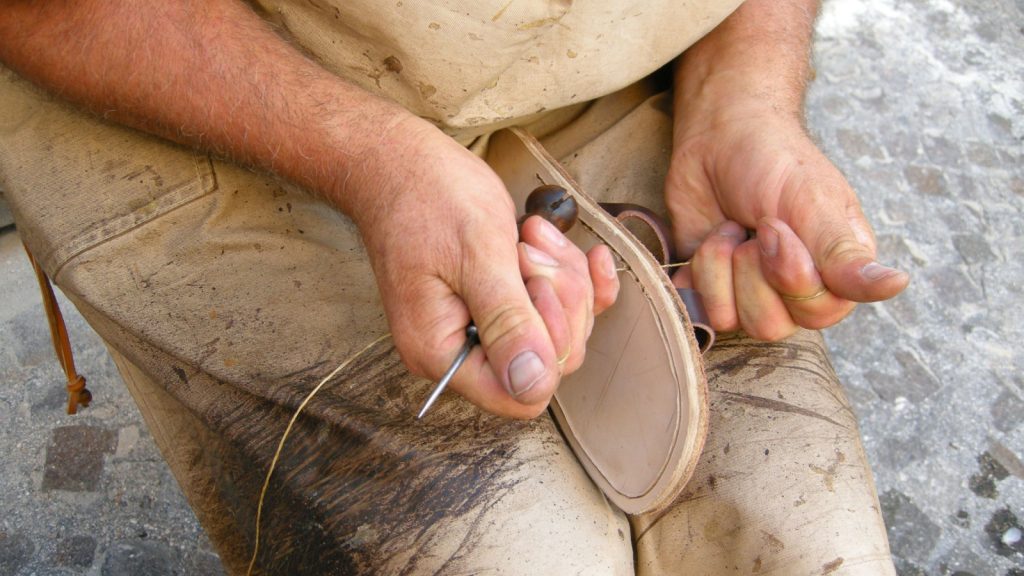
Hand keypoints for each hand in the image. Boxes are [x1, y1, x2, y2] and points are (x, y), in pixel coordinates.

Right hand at [350, 120, 618, 417]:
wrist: (398, 161)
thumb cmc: (427, 197)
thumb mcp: (477, 255)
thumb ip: (506, 323)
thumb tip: (532, 386)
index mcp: (442, 351)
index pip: (523, 393)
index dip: (549, 344)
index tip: (534, 284)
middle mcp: (461, 350)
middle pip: (549, 360)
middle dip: (558, 299)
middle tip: (527, 249)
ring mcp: (480, 328)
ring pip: (559, 330)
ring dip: (562, 278)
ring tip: (528, 235)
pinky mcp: (498, 304)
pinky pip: (558, 311)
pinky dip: (576, 279)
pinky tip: (588, 254)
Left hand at [665, 109, 908, 339]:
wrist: (717, 137)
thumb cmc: (773, 163)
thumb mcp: (813, 204)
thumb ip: (846, 255)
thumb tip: (897, 284)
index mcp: (835, 273)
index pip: (818, 313)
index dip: (790, 274)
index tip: (776, 224)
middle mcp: (795, 292)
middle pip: (772, 326)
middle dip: (753, 270)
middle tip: (756, 226)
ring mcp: (750, 293)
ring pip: (733, 321)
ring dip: (722, 265)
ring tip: (732, 228)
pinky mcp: (711, 288)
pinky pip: (698, 310)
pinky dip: (698, 270)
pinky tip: (711, 238)